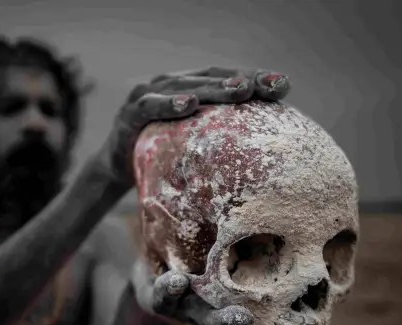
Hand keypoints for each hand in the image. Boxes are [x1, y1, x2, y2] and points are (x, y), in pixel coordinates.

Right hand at [98, 67, 290, 189]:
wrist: (118, 168)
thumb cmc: (163, 156)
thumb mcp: (194, 145)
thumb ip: (219, 138)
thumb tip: (266, 151)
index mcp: (190, 88)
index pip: (226, 78)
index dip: (254, 78)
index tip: (283, 86)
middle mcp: (170, 84)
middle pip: (210, 78)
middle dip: (242, 80)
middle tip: (269, 85)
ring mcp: (149, 95)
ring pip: (185, 87)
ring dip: (213, 88)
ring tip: (239, 90)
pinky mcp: (130, 113)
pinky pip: (151, 106)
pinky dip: (169, 104)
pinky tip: (189, 104)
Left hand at [131, 262, 355, 324]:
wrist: (156, 263)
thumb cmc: (213, 263)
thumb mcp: (249, 258)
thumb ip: (279, 256)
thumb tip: (330, 238)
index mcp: (249, 310)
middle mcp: (225, 316)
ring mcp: (193, 310)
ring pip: (210, 321)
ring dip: (227, 323)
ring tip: (241, 318)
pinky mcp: (162, 297)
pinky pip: (163, 296)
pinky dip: (170, 290)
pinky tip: (179, 280)